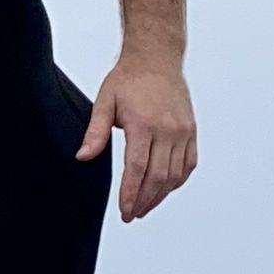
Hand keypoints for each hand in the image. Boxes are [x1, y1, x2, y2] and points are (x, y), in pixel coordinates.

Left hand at [80, 58, 197, 222]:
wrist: (157, 59)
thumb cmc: (128, 79)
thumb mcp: (104, 102)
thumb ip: (95, 133)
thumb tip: (82, 157)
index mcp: (143, 124)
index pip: (137, 169)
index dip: (130, 194)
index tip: (124, 211)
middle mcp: (167, 130)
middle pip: (158, 177)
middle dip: (144, 201)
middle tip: (132, 214)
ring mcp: (183, 131)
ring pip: (174, 175)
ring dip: (160, 195)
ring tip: (144, 206)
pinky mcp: (191, 131)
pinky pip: (188, 164)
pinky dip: (177, 181)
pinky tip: (164, 189)